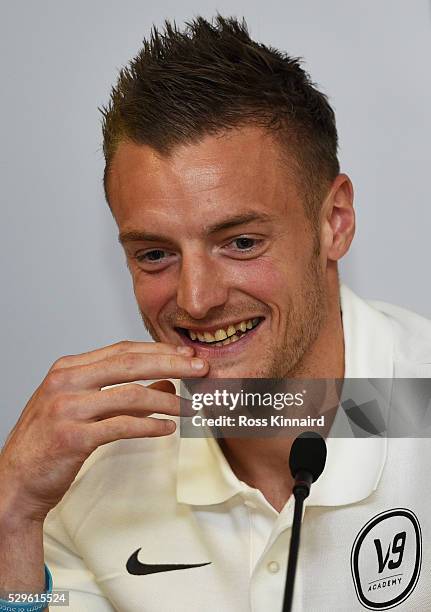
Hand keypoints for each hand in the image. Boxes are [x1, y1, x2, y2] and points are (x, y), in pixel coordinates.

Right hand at [0, 341, 207, 522]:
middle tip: (201, 368)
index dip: (159, 350)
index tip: (186, 354)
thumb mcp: (81, 406)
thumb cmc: (49, 441)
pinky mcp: (73, 437)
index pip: (123, 350)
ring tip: (189, 407)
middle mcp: (66, 381)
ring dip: (167, 400)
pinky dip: (150, 427)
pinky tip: (167, 429)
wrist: (15, 481)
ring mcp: (68, 408)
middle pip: (131, 364)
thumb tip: (166, 382)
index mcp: (68, 368)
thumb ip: (121, 392)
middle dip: (172, 364)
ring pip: (131, 395)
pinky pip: (123, 426)